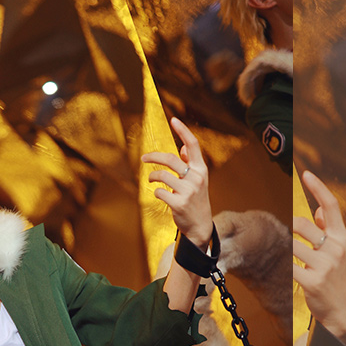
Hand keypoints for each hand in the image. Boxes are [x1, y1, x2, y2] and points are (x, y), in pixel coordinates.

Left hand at [142, 118, 212, 248]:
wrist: (200, 226)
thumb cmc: (196, 200)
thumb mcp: (198, 181)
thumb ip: (191, 164)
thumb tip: (183, 148)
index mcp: (201, 169)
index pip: (194, 145)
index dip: (183, 131)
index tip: (173, 119)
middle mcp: (196, 178)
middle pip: (170, 159)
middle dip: (153, 157)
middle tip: (143, 158)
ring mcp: (188, 191)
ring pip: (162, 176)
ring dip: (152, 177)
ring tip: (151, 180)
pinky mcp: (178, 203)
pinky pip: (160, 191)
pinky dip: (157, 192)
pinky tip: (161, 195)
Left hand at [293, 171, 345, 339]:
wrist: (340, 311)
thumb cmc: (336, 278)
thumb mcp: (338, 252)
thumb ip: (328, 229)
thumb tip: (319, 208)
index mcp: (342, 238)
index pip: (332, 206)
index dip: (318, 188)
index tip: (306, 174)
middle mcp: (336, 248)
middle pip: (302, 224)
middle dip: (292, 230)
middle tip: (294, 242)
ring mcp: (325, 265)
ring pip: (293, 245)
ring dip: (288, 251)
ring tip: (296, 262)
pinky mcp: (312, 281)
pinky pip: (289, 266)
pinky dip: (286, 267)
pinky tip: (291, 273)